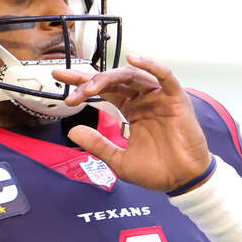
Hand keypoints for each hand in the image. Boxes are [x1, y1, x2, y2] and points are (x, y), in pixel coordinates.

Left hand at [53, 55, 210, 192]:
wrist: (181, 181)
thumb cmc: (156, 171)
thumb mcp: (118, 160)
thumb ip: (97, 144)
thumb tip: (72, 131)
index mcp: (130, 110)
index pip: (103, 90)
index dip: (81, 82)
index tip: (59, 78)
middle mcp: (143, 100)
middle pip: (113, 80)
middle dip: (90, 82)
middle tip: (74, 93)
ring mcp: (159, 98)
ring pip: (133, 76)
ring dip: (110, 77)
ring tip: (91, 87)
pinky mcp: (176, 100)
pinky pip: (165, 77)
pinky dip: (151, 65)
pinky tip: (133, 60)